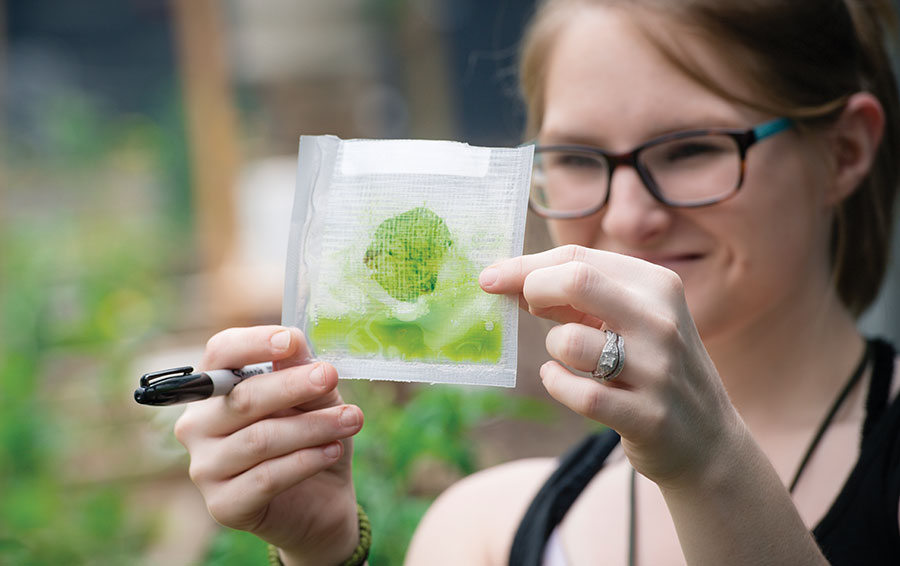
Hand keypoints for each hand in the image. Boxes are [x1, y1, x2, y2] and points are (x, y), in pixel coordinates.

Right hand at [174, 325, 363, 565]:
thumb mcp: (313, 397)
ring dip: (313, 425)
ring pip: (260, 439)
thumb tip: (295, 342)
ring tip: (352, 419)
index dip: (254, 343)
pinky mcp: (223, 505)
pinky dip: (306, 461)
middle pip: (242, 397)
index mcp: (215, 389)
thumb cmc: (310, 438)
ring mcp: (205, 468)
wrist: (320, 501)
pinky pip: (267, 477)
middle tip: (331, 376)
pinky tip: (333, 450)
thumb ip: (301, 370)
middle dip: (293, 385)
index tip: (291, 340)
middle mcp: (198, 426)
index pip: (221, 353)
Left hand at [480, 245, 744, 487]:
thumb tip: (511, 279)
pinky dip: (557, 383)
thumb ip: (577, 297)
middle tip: (527, 309)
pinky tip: (562, 381)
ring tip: (570, 357)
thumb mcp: (629, 319)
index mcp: (658, 286)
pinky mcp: (647, 417)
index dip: (525, 266)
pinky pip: (578, 392)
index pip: (577, 259)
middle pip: (575, 281)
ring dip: (555, 349)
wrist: (707, 440)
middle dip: (533, 290)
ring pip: (569, 343)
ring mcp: (658, 370)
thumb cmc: (651, 367)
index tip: (492, 277)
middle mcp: (661, 322)